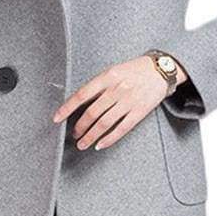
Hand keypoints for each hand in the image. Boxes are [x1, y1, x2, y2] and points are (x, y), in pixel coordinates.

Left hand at [53, 55, 185, 150]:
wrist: (160, 70)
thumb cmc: (133, 70)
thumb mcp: (113, 71)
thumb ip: (98, 85)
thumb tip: (79, 103)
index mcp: (107, 77)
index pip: (81, 95)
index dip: (67, 108)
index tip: (56, 118)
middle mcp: (117, 89)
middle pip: (92, 112)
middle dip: (80, 127)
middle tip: (74, 134)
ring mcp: (129, 101)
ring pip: (105, 123)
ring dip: (91, 136)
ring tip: (83, 143)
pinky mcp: (140, 111)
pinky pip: (122, 129)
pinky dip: (109, 139)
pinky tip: (100, 145)